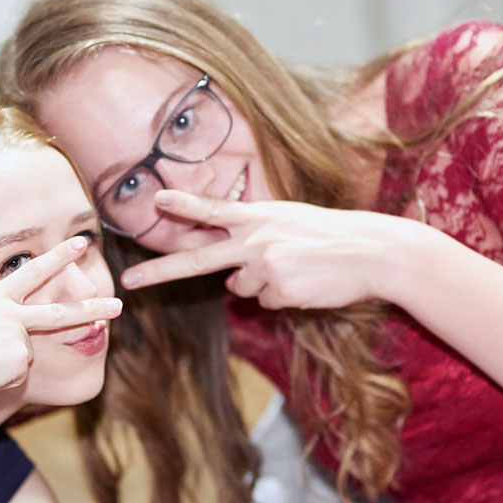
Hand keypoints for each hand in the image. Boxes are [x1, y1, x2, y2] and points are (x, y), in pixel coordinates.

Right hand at [0, 237, 120, 407]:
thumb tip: (23, 342)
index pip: (33, 271)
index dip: (59, 257)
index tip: (82, 243)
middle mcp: (10, 314)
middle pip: (60, 312)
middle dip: (92, 308)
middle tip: (119, 306)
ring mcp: (19, 337)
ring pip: (27, 353)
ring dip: (5, 362)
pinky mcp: (21, 361)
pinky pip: (19, 372)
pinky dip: (3, 377)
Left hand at [120, 191, 421, 309]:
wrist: (372, 252)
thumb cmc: (334, 237)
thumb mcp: (291, 222)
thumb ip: (257, 238)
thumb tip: (231, 279)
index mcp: (259, 216)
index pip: (214, 210)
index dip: (184, 205)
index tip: (157, 200)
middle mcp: (255, 240)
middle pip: (197, 260)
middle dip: (160, 272)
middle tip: (130, 284)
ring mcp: (265, 267)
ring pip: (240, 288)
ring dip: (261, 284)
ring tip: (297, 269)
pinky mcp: (279, 292)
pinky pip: (266, 302)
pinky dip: (283, 297)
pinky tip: (307, 284)